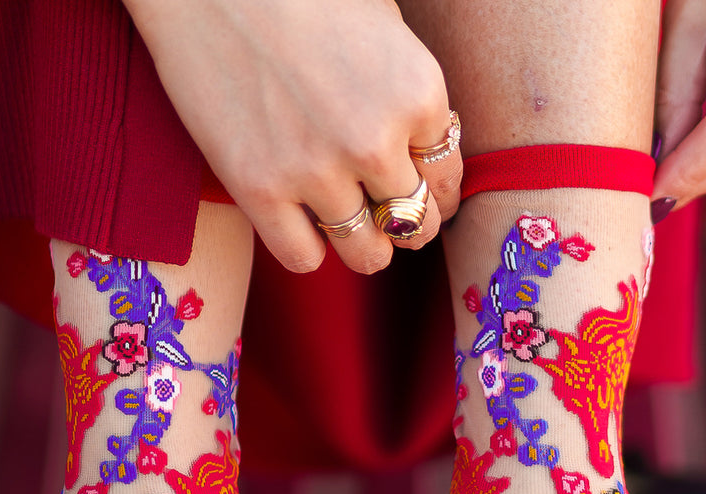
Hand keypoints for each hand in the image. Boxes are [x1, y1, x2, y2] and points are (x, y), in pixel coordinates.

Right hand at [125, 0, 461, 273]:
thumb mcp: (382, 22)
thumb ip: (409, 91)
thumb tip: (425, 148)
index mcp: (418, 91)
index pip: (447, 178)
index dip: (438, 192)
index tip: (425, 195)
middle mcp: (374, 141)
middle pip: (414, 222)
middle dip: (409, 224)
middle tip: (390, 216)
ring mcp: (314, 171)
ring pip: (367, 253)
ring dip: (366, 247)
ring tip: (355, 232)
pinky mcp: (258, 190)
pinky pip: (304, 259)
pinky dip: (308, 249)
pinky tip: (301, 224)